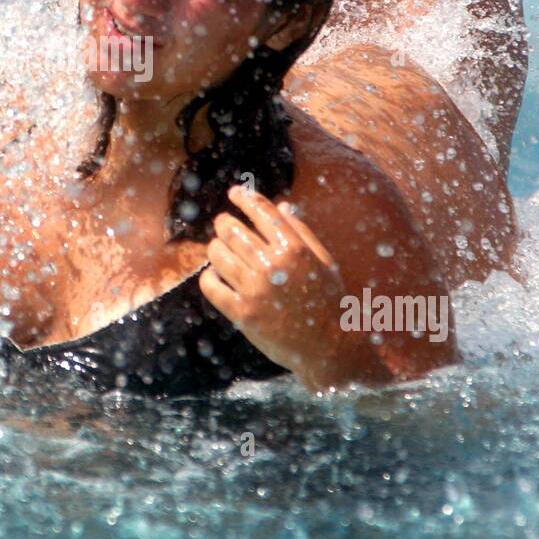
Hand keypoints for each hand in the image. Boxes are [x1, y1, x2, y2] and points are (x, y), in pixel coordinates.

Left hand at [199, 185, 342, 387]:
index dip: (245, 198)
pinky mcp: (242, 313)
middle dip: (223, 223)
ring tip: (219, 249)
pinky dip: (209, 277)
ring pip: (217, 255)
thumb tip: (281, 205)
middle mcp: (272, 265)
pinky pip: (211, 286)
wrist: (329, 346)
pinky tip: (215, 276)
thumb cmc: (328, 301)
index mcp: (294, 249)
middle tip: (222, 224)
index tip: (235, 192)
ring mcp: (255, 290)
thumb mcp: (323, 261)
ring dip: (215, 247)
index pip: (262, 212)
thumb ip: (302, 232)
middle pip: (232, 230)